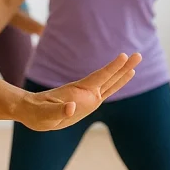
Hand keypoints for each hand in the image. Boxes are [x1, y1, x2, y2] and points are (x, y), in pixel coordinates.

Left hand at [19, 53, 141, 130]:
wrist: (31, 112)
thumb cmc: (36, 113)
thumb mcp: (45, 114)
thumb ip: (58, 111)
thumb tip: (71, 107)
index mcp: (78, 92)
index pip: (99, 77)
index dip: (112, 68)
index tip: (124, 56)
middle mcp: (85, 92)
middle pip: (108, 77)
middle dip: (123, 67)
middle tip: (139, 54)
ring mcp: (87, 96)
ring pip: (109, 83)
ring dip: (122, 73)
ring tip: (135, 62)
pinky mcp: (87, 102)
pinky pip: (105, 91)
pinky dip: (116, 84)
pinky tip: (123, 78)